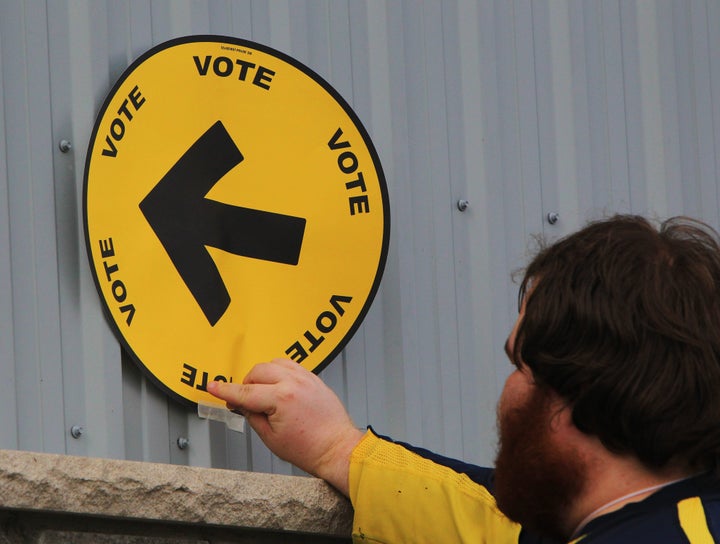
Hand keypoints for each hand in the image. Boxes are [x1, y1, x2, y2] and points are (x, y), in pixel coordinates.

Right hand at [207, 358, 363, 495]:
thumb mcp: (271, 438)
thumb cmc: (310, 448)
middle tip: (243, 401)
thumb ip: (253, 417)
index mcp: (281, 399)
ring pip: (274, 363)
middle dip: (246, 384)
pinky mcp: (314, 378)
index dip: (225, 389)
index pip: (245, 392)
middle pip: (258, 371)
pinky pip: (290, 365)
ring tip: (262, 394)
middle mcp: (294, 383)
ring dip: (263, 375)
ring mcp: (306, 378)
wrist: (337, 448)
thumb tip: (242, 405)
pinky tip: (277, 385)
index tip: (213, 386)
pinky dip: (279, 371)